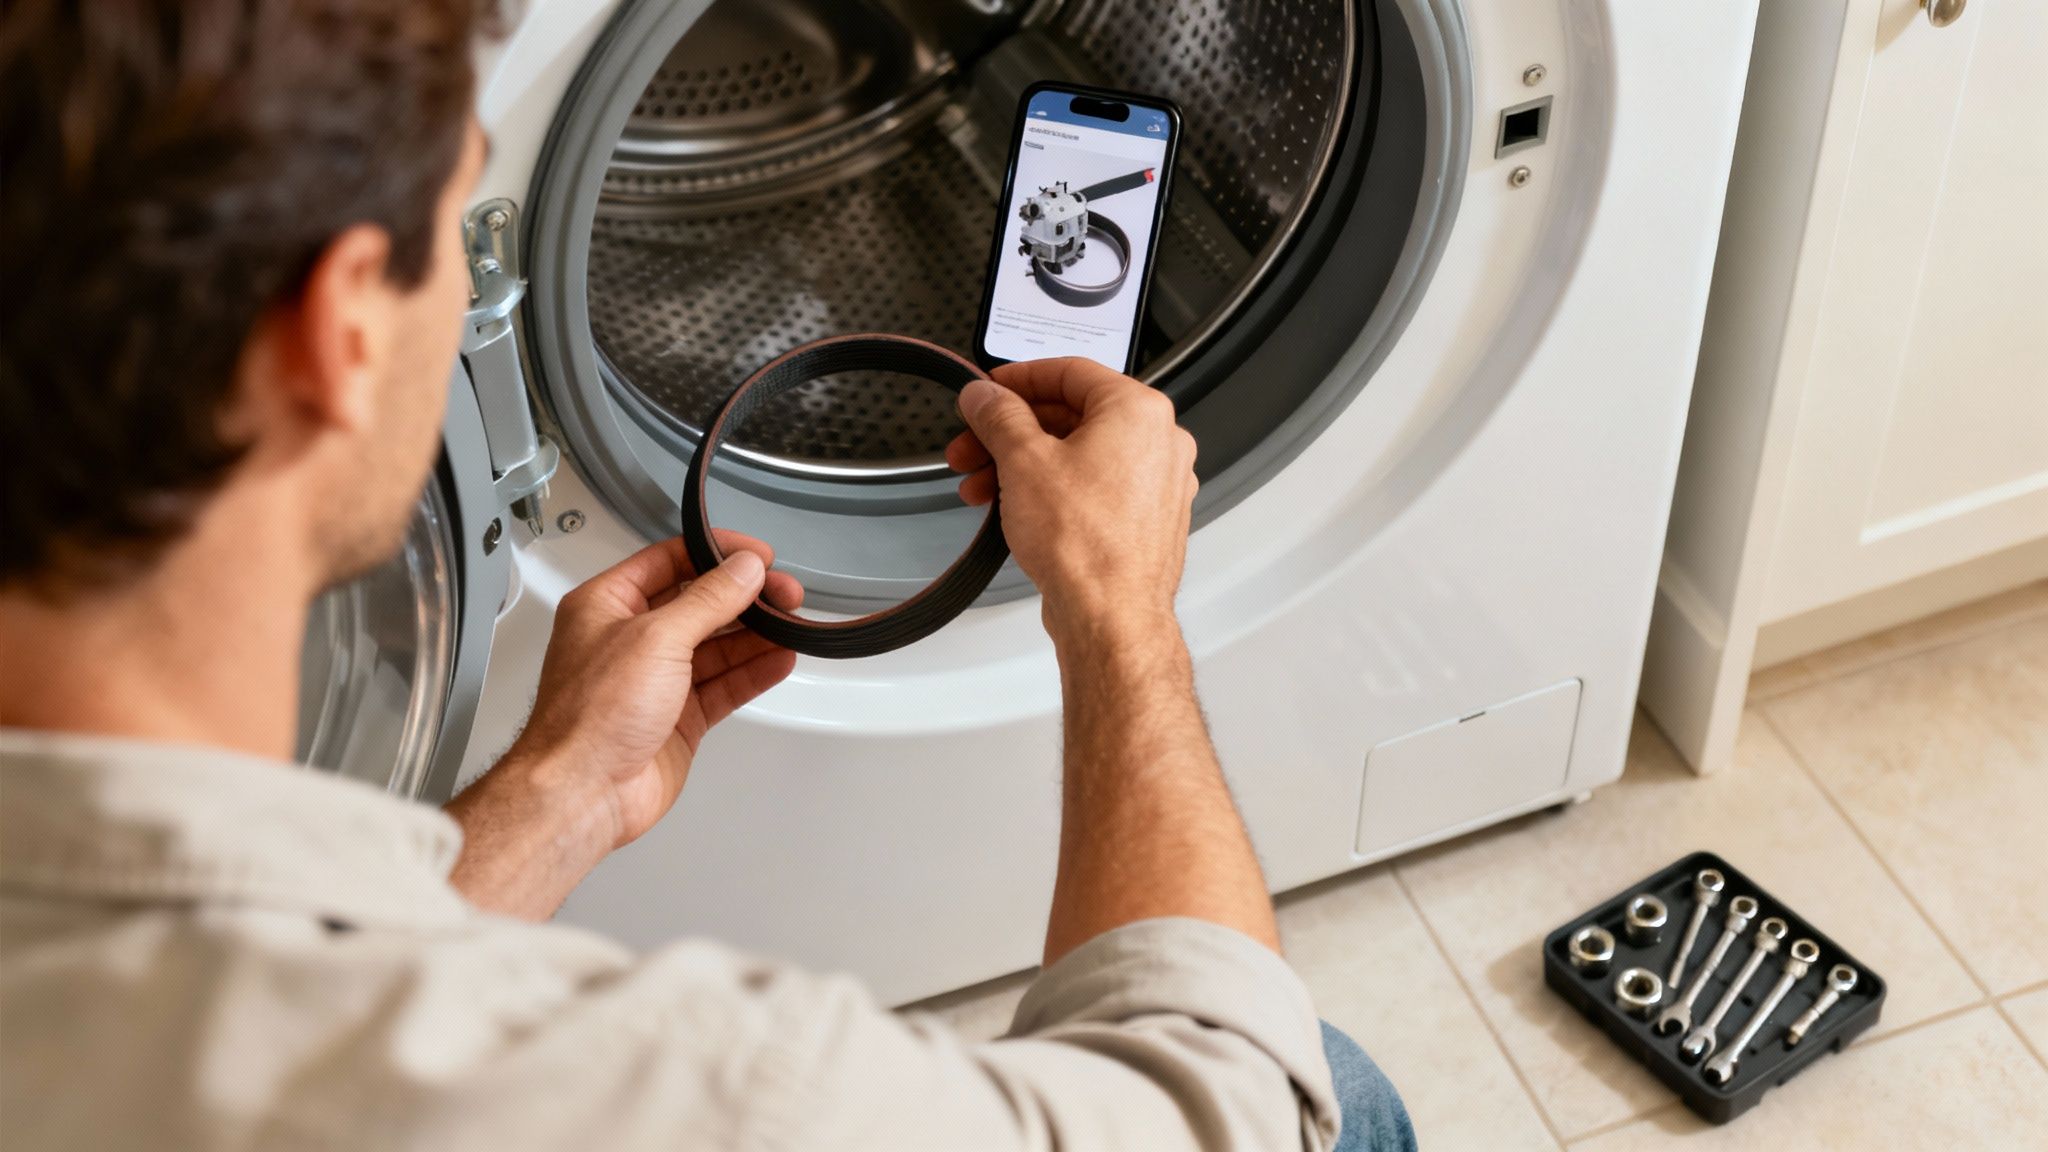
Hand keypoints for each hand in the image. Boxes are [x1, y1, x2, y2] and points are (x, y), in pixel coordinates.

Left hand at [508, 532, 803, 851]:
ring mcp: (655, 681)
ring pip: (716, 647)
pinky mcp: (677, 718)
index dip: (715, 554)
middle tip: (783, 594)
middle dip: (744, 597)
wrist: (585, 792)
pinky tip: (778, 659)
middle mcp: (629, 640)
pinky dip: (753, 672)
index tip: (756, 556)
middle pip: (699, 604)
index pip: (669, 562)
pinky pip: (723, 685)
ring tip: (790, 624)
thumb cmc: (588, 718)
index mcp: (606, 606)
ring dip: (755, 635)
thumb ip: (707, 600)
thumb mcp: (655, 638)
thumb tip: (742, 571)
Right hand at [945, 357, 1196, 638]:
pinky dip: (1051, 491)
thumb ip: (999, 416)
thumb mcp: (1024, 461)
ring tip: (980, 486)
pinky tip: (1013, 507)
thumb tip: (985, 396)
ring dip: (1022, 465)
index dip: (1018, 378)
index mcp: (1139, 412)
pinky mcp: (1145, 521)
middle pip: (1071, 417)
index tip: (988, 390)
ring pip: (1078, 456)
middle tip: (971, 444)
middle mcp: (1159, 443)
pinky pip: (1092, 489)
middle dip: (1010, 432)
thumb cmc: (1086, 545)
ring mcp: (1156, 484)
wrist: (1111, 617)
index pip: (1071, 371)